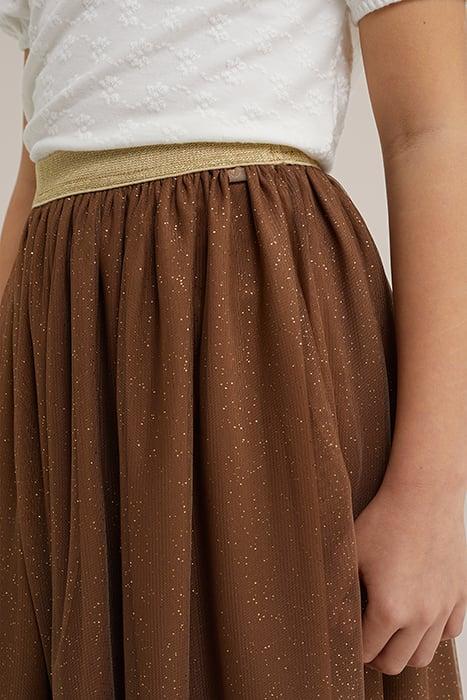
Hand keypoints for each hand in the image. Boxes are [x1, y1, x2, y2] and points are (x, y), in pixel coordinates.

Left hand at [354, 479, 466, 674]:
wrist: (424, 495)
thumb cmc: (384, 520)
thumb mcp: (350, 553)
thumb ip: (338, 591)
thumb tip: (331, 618)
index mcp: (390, 609)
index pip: (367, 652)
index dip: (351, 647)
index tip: (346, 636)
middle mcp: (421, 616)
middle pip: (396, 664)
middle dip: (376, 655)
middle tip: (366, 637)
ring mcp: (444, 607)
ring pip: (424, 655)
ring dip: (404, 649)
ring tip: (390, 630)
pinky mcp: (460, 595)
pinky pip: (449, 632)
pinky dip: (433, 632)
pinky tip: (417, 613)